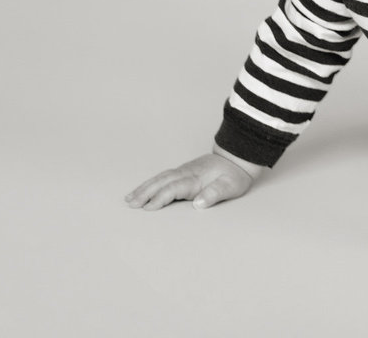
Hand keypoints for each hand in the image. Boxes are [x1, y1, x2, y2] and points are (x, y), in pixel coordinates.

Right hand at [124, 149, 260, 210]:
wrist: (237, 158)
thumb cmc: (235, 176)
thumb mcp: (231, 187)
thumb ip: (215, 194)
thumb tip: (198, 203)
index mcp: (195, 178)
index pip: (173, 188)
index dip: (160, 198)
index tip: (147, 209)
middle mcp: (186, 173)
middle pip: (161, 182)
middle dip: (145, 193)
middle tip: (130, 204)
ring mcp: (183, 170)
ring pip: (160, 178)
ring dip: (144, 187)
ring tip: (129, 198)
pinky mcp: (183, 171)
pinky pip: (163, 177)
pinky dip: (151, 183)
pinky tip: (143, 189)